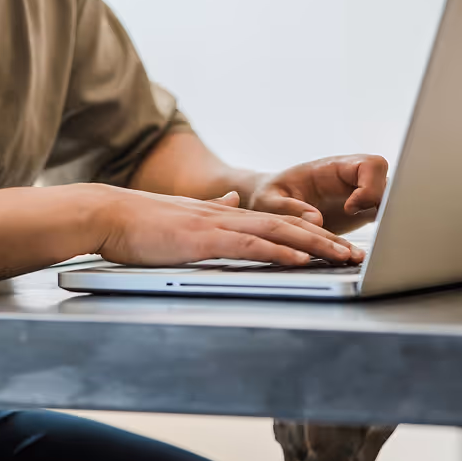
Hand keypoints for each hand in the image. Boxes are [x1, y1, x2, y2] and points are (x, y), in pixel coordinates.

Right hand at [93, 186, 364, 267]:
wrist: (105, 214)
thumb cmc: (135, 222)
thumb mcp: (180, 215)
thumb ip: (211, 209)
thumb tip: (233, 200)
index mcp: (219, 213)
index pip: (273, 220)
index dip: (306, 230)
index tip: (334, 242)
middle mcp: (224, 215)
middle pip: (285, 224)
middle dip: (323, 241)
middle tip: (355, 254)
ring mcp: (214, 226)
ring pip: (275, 232)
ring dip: (313, 246)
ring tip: (343, 257)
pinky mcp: (202, 240)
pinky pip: (249, 246)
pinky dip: (278, 251)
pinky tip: (300, 260)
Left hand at [247, 155, 388, 235]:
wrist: (272, 204)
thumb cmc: (269, 195)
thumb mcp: (268, 200)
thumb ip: (287, 207)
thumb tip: (316, 219)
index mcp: (331, 168)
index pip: (369, 164)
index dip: (369, 186)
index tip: (350, 207)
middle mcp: (350, 179)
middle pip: (388, 180)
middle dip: (383, 202)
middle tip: (360, 221)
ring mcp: (357, 195)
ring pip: (390, 200)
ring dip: (383, 220)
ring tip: (355, 243)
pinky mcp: (359, 213)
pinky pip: (381, 217)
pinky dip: (378, 233)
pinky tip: (356, 250)